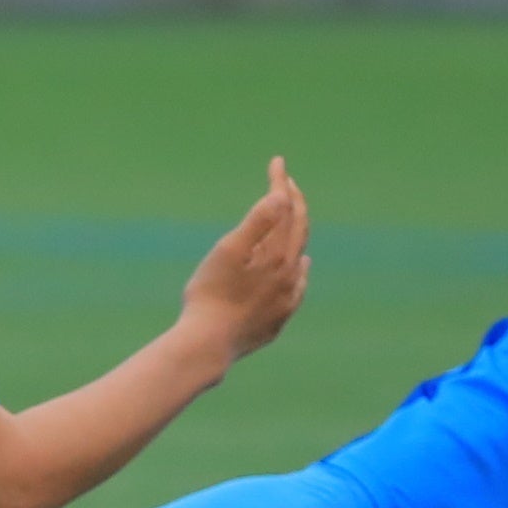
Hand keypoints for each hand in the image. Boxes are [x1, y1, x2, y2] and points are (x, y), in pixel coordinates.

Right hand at [176, 160, 309, 363]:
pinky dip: (299, 269)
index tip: (278, 162)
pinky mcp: (277, 320)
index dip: (282, 184)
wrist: (208, 345)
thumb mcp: (229, 251)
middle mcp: (290, 277)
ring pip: (300, 259)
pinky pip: (297, 287)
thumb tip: (281, 196)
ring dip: (297, 234)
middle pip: (299, 231)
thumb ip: (257, 222)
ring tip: (293, 219)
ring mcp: (286, 300)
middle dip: (293, 204)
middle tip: (285, 183)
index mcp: (279, 256)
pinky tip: (300, 268)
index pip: (287, 210)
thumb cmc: (211, 295)